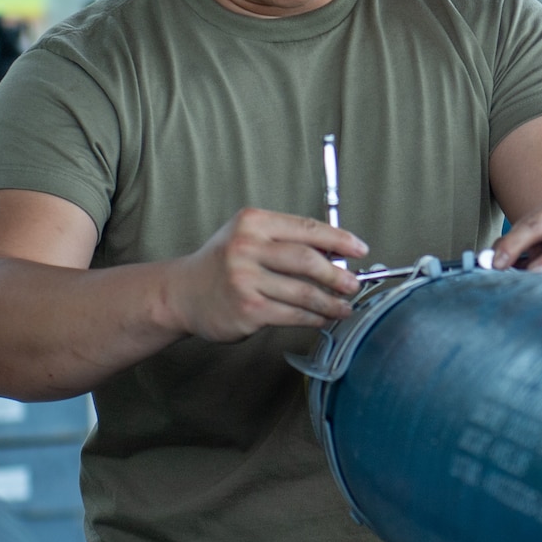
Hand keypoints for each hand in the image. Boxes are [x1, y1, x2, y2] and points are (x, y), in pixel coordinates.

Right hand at [166, 208, 364, 340]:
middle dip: (338, 274)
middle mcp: (247, 248)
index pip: (306, 228)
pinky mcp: (247, 309)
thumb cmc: (222, 263)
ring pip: (303, 292)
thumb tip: (337, 251)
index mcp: (253, 223)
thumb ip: (286, 239)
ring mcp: (245, 280)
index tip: (360, 249)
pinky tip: (323, 318)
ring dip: (331, 302)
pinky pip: (292, 314)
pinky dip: (314, 318)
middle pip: (307, 259)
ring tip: (346, 306)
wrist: (181, 293)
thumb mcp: (248, 236)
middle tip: (355, 283)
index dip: (339, 239)